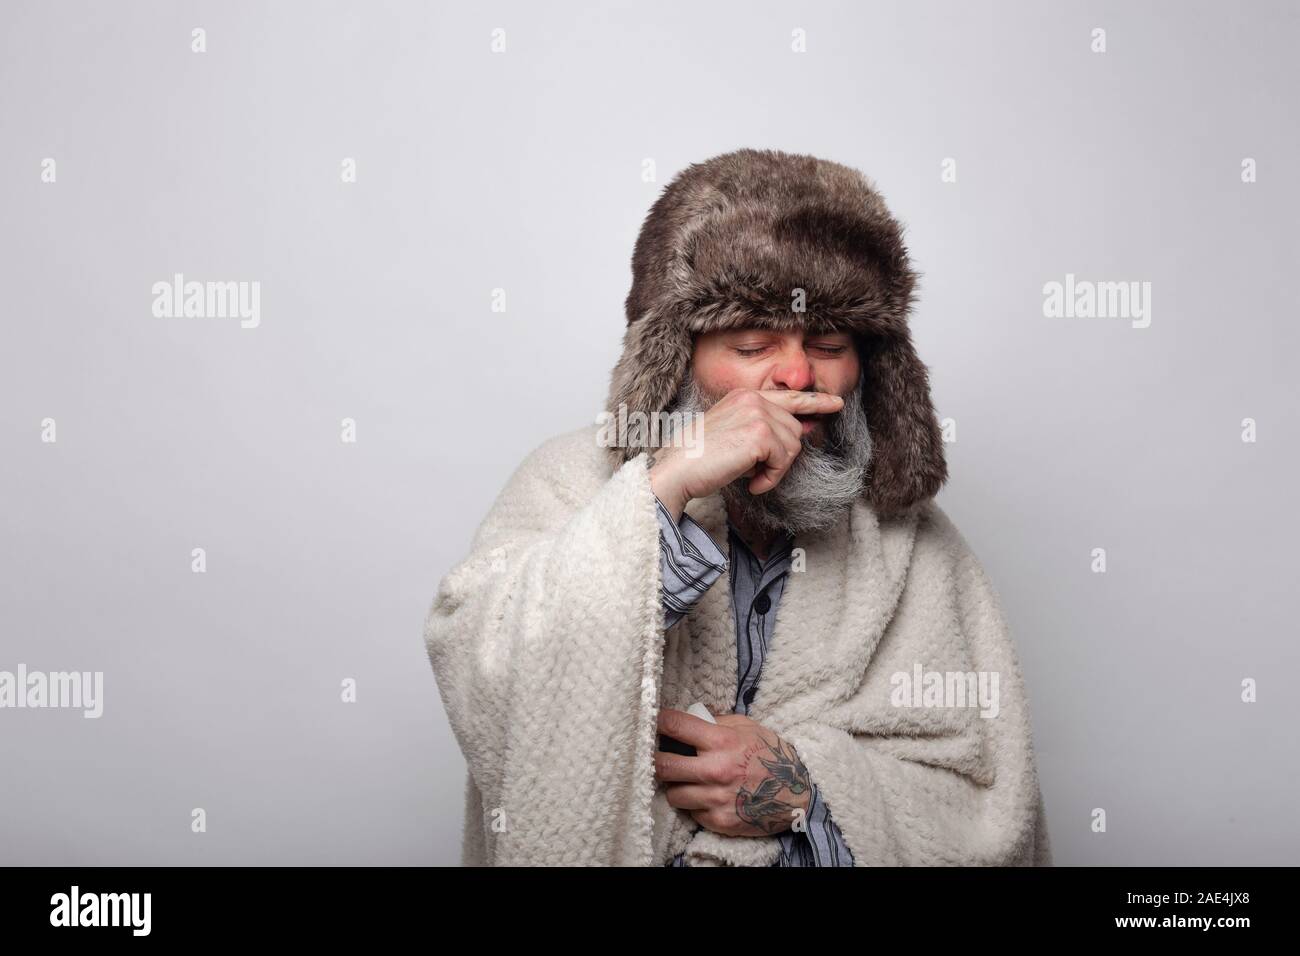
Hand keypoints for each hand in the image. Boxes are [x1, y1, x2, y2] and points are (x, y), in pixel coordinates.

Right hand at [649, 388, 844, 520]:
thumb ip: (762, 427)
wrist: (677, 469)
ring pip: (793, 445)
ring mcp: (757, 413)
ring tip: (751, 477)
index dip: (815, 402)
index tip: (836, 403)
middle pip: (794, 429)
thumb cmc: (699, 459)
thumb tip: (801, 432)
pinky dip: (771, 478)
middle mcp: (753, 398)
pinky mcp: (760, 434)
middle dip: (781, 456)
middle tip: (756, 472)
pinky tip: (752, 483)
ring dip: (776, 469)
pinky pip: (784, 461)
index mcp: (744, 395)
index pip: (788, 396)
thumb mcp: (732, 433)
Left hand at [654, 707, 813, 836]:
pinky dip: (694, 805)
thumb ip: (716, 723)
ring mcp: (716, 798)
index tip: (650, 721)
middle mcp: (715, 770)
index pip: (675, 726)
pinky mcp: (719, 821)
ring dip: (675, 786)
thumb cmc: (772, 756)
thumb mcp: (747, 727)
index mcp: (722, 741)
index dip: (657, 721)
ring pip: (672, 794)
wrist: (799, 793)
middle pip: (662, 765)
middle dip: (654, 760)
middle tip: (655, 756)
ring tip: (685, 781)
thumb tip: (688, 720)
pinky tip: (706, 797)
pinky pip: (691, 813)